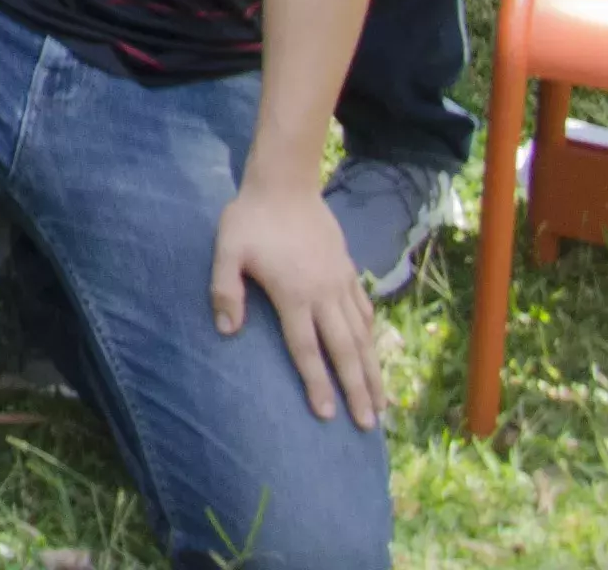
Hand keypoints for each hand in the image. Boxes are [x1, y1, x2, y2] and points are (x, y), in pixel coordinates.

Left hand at [212, 174, 385, 428]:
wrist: (285, 183)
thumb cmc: (249, 218)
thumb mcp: (226, 250)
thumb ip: (225, 290)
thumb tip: (227, 332)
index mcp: (294, 295)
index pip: (307, 349)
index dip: (317, 384)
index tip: (328, 415)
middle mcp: (323, 294)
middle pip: (343, 351)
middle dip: (357, 390)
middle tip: (368, 425)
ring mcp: (339, 282)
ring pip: (361, 335)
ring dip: (372, 370)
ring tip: (381, 403)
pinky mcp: (346, 270)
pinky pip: (363, 309)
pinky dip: (371, 334)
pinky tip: (374, 351)